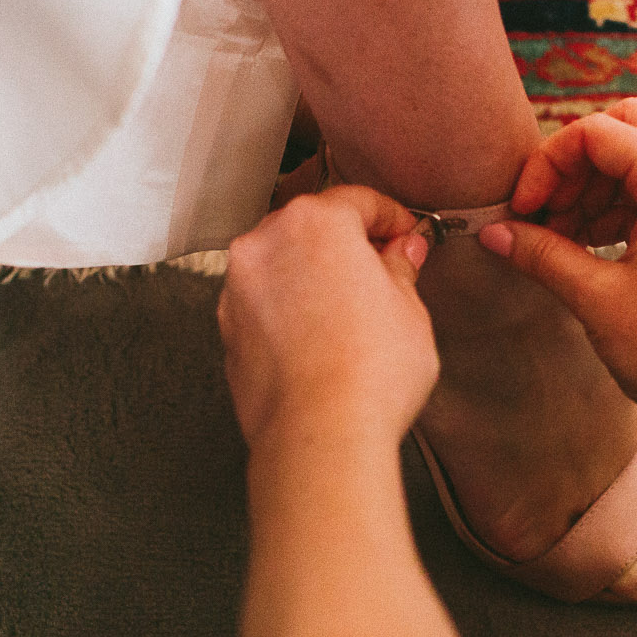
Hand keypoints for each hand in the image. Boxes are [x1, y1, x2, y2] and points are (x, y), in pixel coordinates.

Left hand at [219, 187, 438, 445]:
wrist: (319, 435)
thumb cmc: (370, 372)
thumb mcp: (409, 310)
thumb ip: (400, 268)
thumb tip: (401, 252)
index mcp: (315, 222)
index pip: (359, 201)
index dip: (392, 218)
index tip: (407, 236)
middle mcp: (265, 244)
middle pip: (312, 227)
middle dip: (347, 245)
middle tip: (384, 272)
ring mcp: (238, 288)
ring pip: (282, 265)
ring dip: (312, 276)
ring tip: (351, 313)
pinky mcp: (226, 330)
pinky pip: (264, 304)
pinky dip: (288, 310)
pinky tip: (319, 340)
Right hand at [478, 99, 636, 445]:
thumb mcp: (596, 299)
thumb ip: (542, 255)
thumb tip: (495, 233)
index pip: (598, 132)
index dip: (549, 163)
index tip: (524, 208)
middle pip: (624, 127)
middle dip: (574, 163)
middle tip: (544, 210)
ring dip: (592, 186)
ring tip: (559, 236)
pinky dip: (615, 205)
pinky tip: (586, 245)